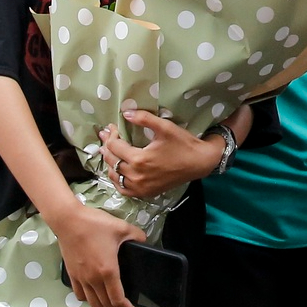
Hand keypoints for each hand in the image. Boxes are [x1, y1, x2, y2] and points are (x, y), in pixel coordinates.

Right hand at [52, 202, 145, 306]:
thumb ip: (138, 237)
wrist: (68, 220)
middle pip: (105, 305)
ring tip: (110, 299)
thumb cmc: (95, 224)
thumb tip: (144, 241)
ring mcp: (81, 278)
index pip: (118, 299)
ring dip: (103, 305)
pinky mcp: (71, 274)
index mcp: (108, 271)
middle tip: (125, 303)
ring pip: (92, 303)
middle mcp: (93, 278)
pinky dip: (88, 298)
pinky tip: (94, 291)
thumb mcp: (123, 228)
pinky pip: (79, 294)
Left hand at [101, 110, 223, 198]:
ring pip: (114, 175)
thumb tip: (126, 113)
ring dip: (110, 163)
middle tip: (107, 136)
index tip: (112, 127)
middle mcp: (136, 176)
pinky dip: (117, 179)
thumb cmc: (183, 144)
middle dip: (107, 146)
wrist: (199, 163)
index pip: (114, 146)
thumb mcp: (165, 127)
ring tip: (111, 152)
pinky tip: (118, 170)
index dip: (111, 135)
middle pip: (111, 160)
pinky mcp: (145, 193)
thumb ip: (144, 119)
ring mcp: (140, 187)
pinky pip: (122, 189)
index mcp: (139, 159)